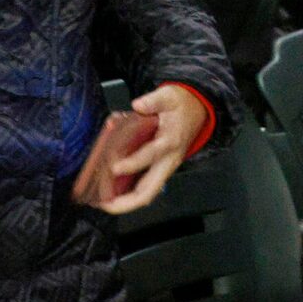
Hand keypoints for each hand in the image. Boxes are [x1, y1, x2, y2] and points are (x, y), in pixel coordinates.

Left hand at [95, 85, 211, 213]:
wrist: (198, 112)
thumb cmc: (181, 106)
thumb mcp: (169, 96)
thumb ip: (153, 101)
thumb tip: (139, 104)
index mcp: (170, 141)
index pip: (151, 156)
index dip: (133, 163)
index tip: (114, 167)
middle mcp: (168, 161)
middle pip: (149, 190)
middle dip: (126, 202)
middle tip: (105, 205)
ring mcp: (164, 169)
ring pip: (147, 194)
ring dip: (126, 204)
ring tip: (104, 205)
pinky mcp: (160, 170)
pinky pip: (146, 189)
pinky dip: (129, 197)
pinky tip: (113, 197)